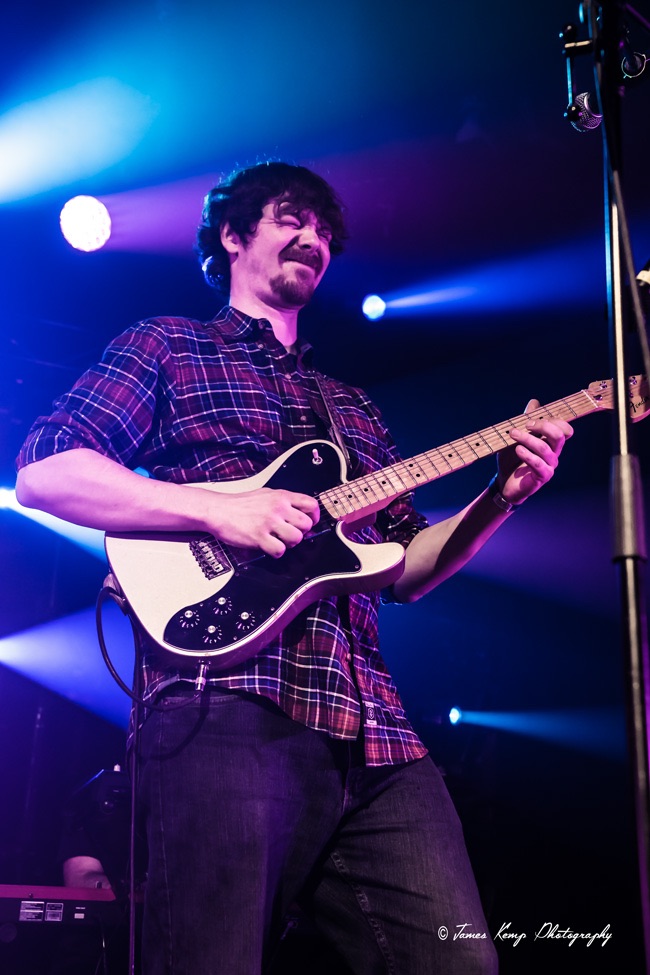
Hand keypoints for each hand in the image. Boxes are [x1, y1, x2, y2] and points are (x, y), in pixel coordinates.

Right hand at [205, 487, 319, 557]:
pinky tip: (269, 547)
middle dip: (301, 533)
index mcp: (281, 496)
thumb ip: (284, 502)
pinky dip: (276, 552)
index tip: (310, 523)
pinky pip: (280, 550)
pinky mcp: (259, 537)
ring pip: (296, 538)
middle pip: (306, 524)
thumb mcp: (266, 494)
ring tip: (279, 541)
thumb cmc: (239, 504)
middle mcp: (277, 508)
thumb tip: (302, 513)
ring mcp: (269, 522)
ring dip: (290, 544)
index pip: (311, 504)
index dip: (314, 517)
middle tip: (290, 534)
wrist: (218, 510)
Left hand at [496, 399, 572, 504]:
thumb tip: (535, 402)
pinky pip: (538, 464)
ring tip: (513, 435)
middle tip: (525, 425)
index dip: (551, 420)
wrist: (504, 483)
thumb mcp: (516, 437)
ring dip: (528, 439)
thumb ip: (526, 421)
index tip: (530, 419)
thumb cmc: (512, 459)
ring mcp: (550, 465)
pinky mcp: (543, 477)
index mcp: (550, 442)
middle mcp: (554, 453)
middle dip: (542, 426)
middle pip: (559, 435)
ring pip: (545, 448)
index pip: (563, 428)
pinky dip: (527, 454)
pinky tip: (518, 449)